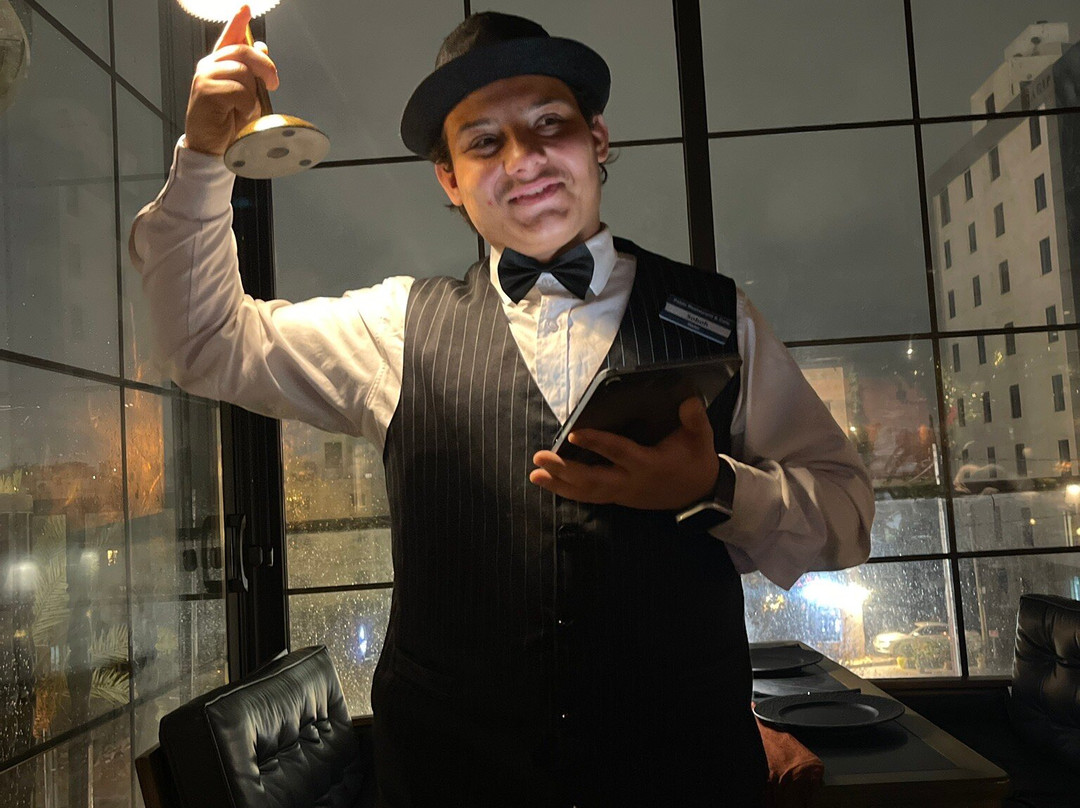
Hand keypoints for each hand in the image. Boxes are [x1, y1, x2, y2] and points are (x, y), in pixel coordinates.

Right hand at [184, 5, 279, 155]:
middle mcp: (210, 66)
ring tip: (244, 109)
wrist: (211, 147)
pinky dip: (245, 105)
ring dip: (252, 94)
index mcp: (220, 64)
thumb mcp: (247, 96)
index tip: (246, 7)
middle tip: (273, 84)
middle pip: (243, 51)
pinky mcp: (205, 90)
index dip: (238, 22)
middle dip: (265, 66)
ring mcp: (205, 76)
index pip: (230, 37)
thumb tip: (262, 48)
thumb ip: (252, 72)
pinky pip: (238, 90)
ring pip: (242, 71)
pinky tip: (237, 113)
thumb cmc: (227, 123)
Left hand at [530, 397, 720, 509]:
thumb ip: (695, 420)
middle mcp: (631, 482)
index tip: (574, 433)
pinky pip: (589, 496)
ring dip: (559, 484)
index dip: (597, 443)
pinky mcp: (617, 497)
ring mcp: (622, 493)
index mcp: (649, 465)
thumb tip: (687, 400)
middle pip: (593, 479)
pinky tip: (548, 482)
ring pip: (587, 492)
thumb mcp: (701, 439)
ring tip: (535, 474)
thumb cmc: (696, 461)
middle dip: (565, 470)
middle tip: (541, 458)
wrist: (699, 495)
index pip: (619, 452)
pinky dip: (567, 491)